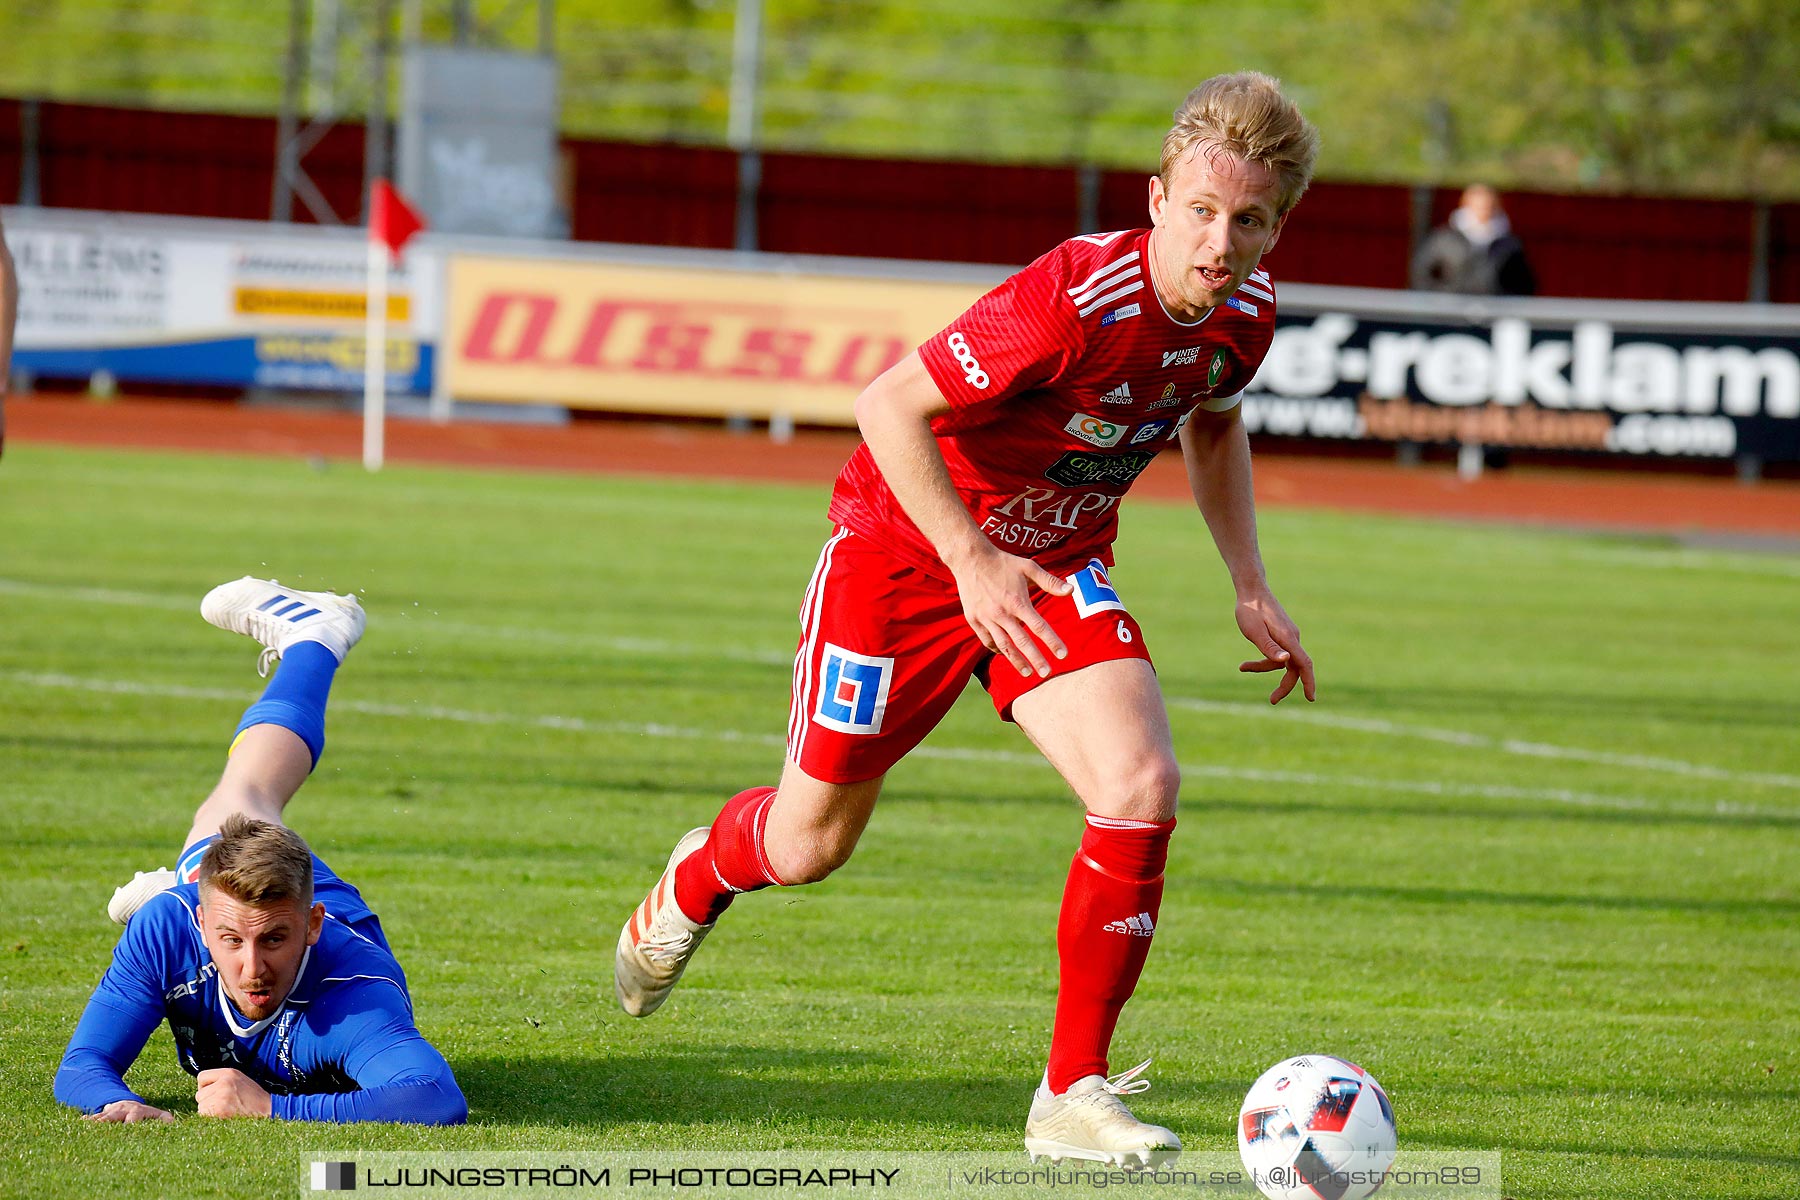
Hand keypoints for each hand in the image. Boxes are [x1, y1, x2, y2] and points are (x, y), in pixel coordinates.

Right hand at [86, 1099, 173, 1123]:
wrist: (124, 1103)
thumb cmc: (142, 1114)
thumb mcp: (155, 1114)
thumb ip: (164, 1118)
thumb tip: (172, 1123)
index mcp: (135, 1111)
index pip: (133, 1119)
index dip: (130, 1125)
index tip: (127, 1129)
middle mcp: (120, 1110)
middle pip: (112, 1117)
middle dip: (106, 1123)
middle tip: (100, 1129)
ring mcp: (108, 1112)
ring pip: (99, 1118)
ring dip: (93, 1122)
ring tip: (85, 1126)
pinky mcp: (99, 1116)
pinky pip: (91, 1118)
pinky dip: (85, 1122)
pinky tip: (78, 1125)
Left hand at [195, 1068, 271, 1118]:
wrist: (268, 1109)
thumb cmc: (253, 1097)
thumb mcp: (239, 1080)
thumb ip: (222, 1080)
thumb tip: (203, 1088)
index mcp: (228, 1073)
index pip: (202, 1077)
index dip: (205, 1086)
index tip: (212, 1093)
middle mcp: (223, 1083)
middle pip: (199, 1095)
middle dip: (207, 1101)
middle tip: (222, 1104)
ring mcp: (221, 1097)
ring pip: (201, 1107)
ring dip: (209, 1111)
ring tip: (225, 1110)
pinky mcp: (219, 1111)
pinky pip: (204, 1116)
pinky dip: (211, 1118)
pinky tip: (224, 1116)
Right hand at [946, 543, 1071, 678]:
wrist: (969, 558)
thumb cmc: (1002, 562)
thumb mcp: (1028, 567)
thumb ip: (1050, 581)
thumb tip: (1071, 590)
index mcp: (1017, 602)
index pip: (1039, 627)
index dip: (1052, 642)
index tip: (1063, 655)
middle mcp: (1002, 614)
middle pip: (1022, 642)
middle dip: (1036, 659)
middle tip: (1046, 673)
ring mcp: (986, 618)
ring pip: (1003, 645)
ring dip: (1015, 660)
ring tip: (1026, 673)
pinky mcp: (973, 619)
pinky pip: (987, 640)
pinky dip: (997, 649)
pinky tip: (1005, 655)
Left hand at [1235, 591, 1314, 703]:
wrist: (1251, 590)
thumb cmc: (1250, 610)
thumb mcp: (1254, 632)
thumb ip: (1269, 648)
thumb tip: (1286, 662)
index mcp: (1287, 639)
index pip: (1304, 664)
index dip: (1309, 682)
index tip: (1310, 698)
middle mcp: (1292, 638)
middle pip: (1295, 668)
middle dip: (1284, 685)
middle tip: (1272, 701)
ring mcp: (1288, 636)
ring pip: (1283, 661)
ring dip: (1265, 668)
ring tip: (1242, 667)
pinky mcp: (1282, 634)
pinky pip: (1278, 653)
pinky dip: (1265, 660)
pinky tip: (1246, 664)